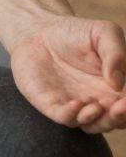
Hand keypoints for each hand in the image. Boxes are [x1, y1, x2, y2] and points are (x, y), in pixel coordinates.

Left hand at [9, 16, 125, 129]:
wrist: (39, 31)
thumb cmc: (76, 33)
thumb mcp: (104, 33)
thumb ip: (116, 53)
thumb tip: (118, 82)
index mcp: (117, 88)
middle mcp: (100, 101)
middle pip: (116, 120)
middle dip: (120, 118)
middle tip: (121, 107)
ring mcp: (77, 106)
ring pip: (92, 125)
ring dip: (97, 121)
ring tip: (96, 107)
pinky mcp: (52, 105)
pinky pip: (64, 118)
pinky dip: (71, 115)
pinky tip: (76, 104)